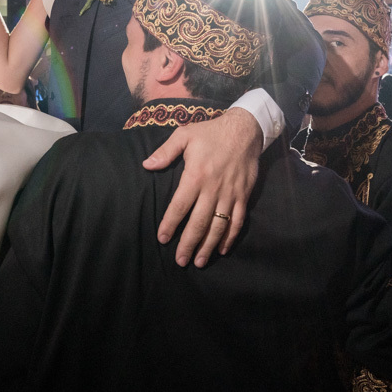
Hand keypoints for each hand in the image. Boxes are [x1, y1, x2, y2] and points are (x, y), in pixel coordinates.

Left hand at [143, 108, 261, 266]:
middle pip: (199, 222)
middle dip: (188, 243)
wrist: (245, 130)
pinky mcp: (243, 196)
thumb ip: (166, 152)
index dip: (170, 224)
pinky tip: (223, 249)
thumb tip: (147, 165)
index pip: (180, 206)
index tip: (162, 238)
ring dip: (208, 246)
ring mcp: (230, 194)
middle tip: (180, 260)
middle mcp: (213, 189)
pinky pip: (238, 221)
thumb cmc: (211, 132)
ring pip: (219, 226)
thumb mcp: (185, 135)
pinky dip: (231, 237)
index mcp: (196, 175)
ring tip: (199, 261)